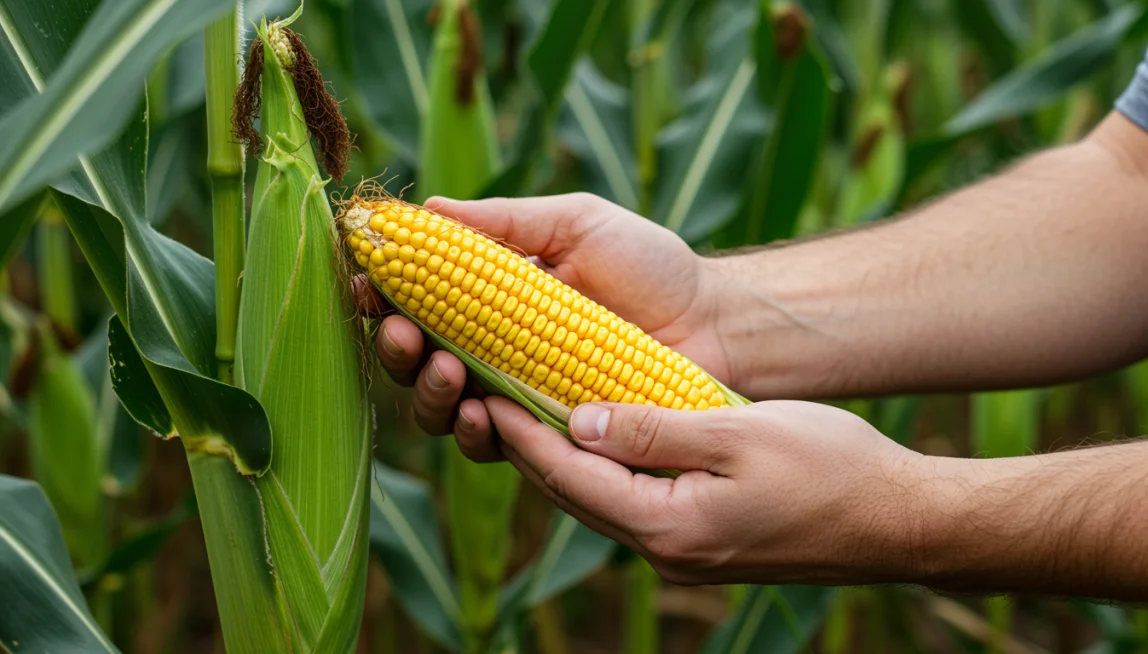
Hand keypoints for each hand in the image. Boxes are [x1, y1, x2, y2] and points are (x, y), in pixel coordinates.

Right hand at [362, 193, 735, 452]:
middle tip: (403, 334)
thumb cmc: (649, 266)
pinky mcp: (544, 433)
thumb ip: (505, 222)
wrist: (711, 322)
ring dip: (427, 392)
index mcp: (489, 294)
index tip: (367, 285)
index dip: (381, 296)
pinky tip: (481, 414)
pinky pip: (493, 445)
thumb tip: (425, 208)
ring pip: (441, 407)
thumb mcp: (576, 224)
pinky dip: (476, 433)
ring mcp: (514, 394)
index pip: (415, 298)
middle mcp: (490, 347)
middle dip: (396, 349)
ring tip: (447, 372)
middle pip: (413, 358)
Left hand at [479, 396, 925, 585]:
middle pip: (574, 495)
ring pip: (600, 501)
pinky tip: (594, 438)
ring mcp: (685, 553)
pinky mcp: (704, 543)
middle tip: (486, 396)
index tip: (484, 391)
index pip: (570, 476)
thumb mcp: (737, 434)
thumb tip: (580, 420)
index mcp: (669, 527)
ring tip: (524, 411)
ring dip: (561, 459)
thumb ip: (654, 430)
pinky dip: (603, 470)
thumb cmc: (829, 468)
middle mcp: (666, 551)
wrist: (897, 521)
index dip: (522, 432)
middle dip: (526, 447)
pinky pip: (632, 504)